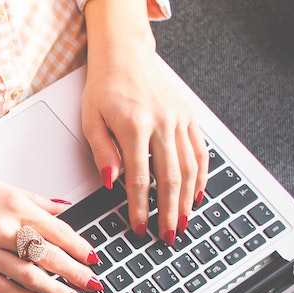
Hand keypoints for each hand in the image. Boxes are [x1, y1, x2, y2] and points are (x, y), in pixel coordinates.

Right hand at [0, 164, 101, 292]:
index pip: (57, 231)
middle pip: (49, 256)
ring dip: (55, 289)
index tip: (94, 259)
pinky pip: (0, 287)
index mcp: (12, 205)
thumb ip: (31, 200)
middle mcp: (1, 228)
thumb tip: (60, 208)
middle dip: (76, 273)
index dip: (80, 248)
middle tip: (94, 285)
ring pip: (29, 275)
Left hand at [81, 2, 208, 245]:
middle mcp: (162, 124)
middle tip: (168, 236)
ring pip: (190, 167)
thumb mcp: (91, 120)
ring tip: (184, 222)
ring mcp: (179, 120)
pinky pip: (200, 150)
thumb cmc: (104, 87)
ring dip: (188, 199)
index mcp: (135, 126)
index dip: (140, 208)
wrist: (125, 55)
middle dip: (170, 212)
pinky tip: (197, 194)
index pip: (139, 179)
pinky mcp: (189, 117)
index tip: (138, 227)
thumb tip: (111, 183)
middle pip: (170, 178)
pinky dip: (202, 175)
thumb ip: (102, 152)